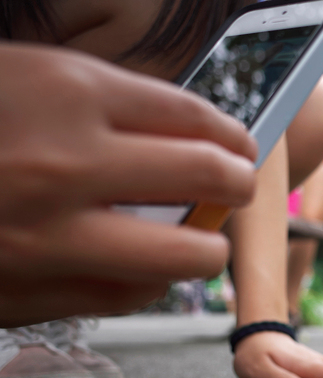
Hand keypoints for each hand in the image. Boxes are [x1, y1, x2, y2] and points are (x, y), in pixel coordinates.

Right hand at [0, 43, 257, 326]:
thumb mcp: (22, 79)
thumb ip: (102, 104)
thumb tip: (187, 135)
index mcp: (67, 93)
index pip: (198, 115)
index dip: (236, 132)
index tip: (244, 143)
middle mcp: (68, 164)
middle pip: (213, 179)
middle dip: (240, 182)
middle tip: (239, 184)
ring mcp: (52, 237)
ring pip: (188, 256)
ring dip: (204, 244)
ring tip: (197, 234)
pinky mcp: (31, 294)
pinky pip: (131, 297)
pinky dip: (148, 281)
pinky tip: (141, 265)